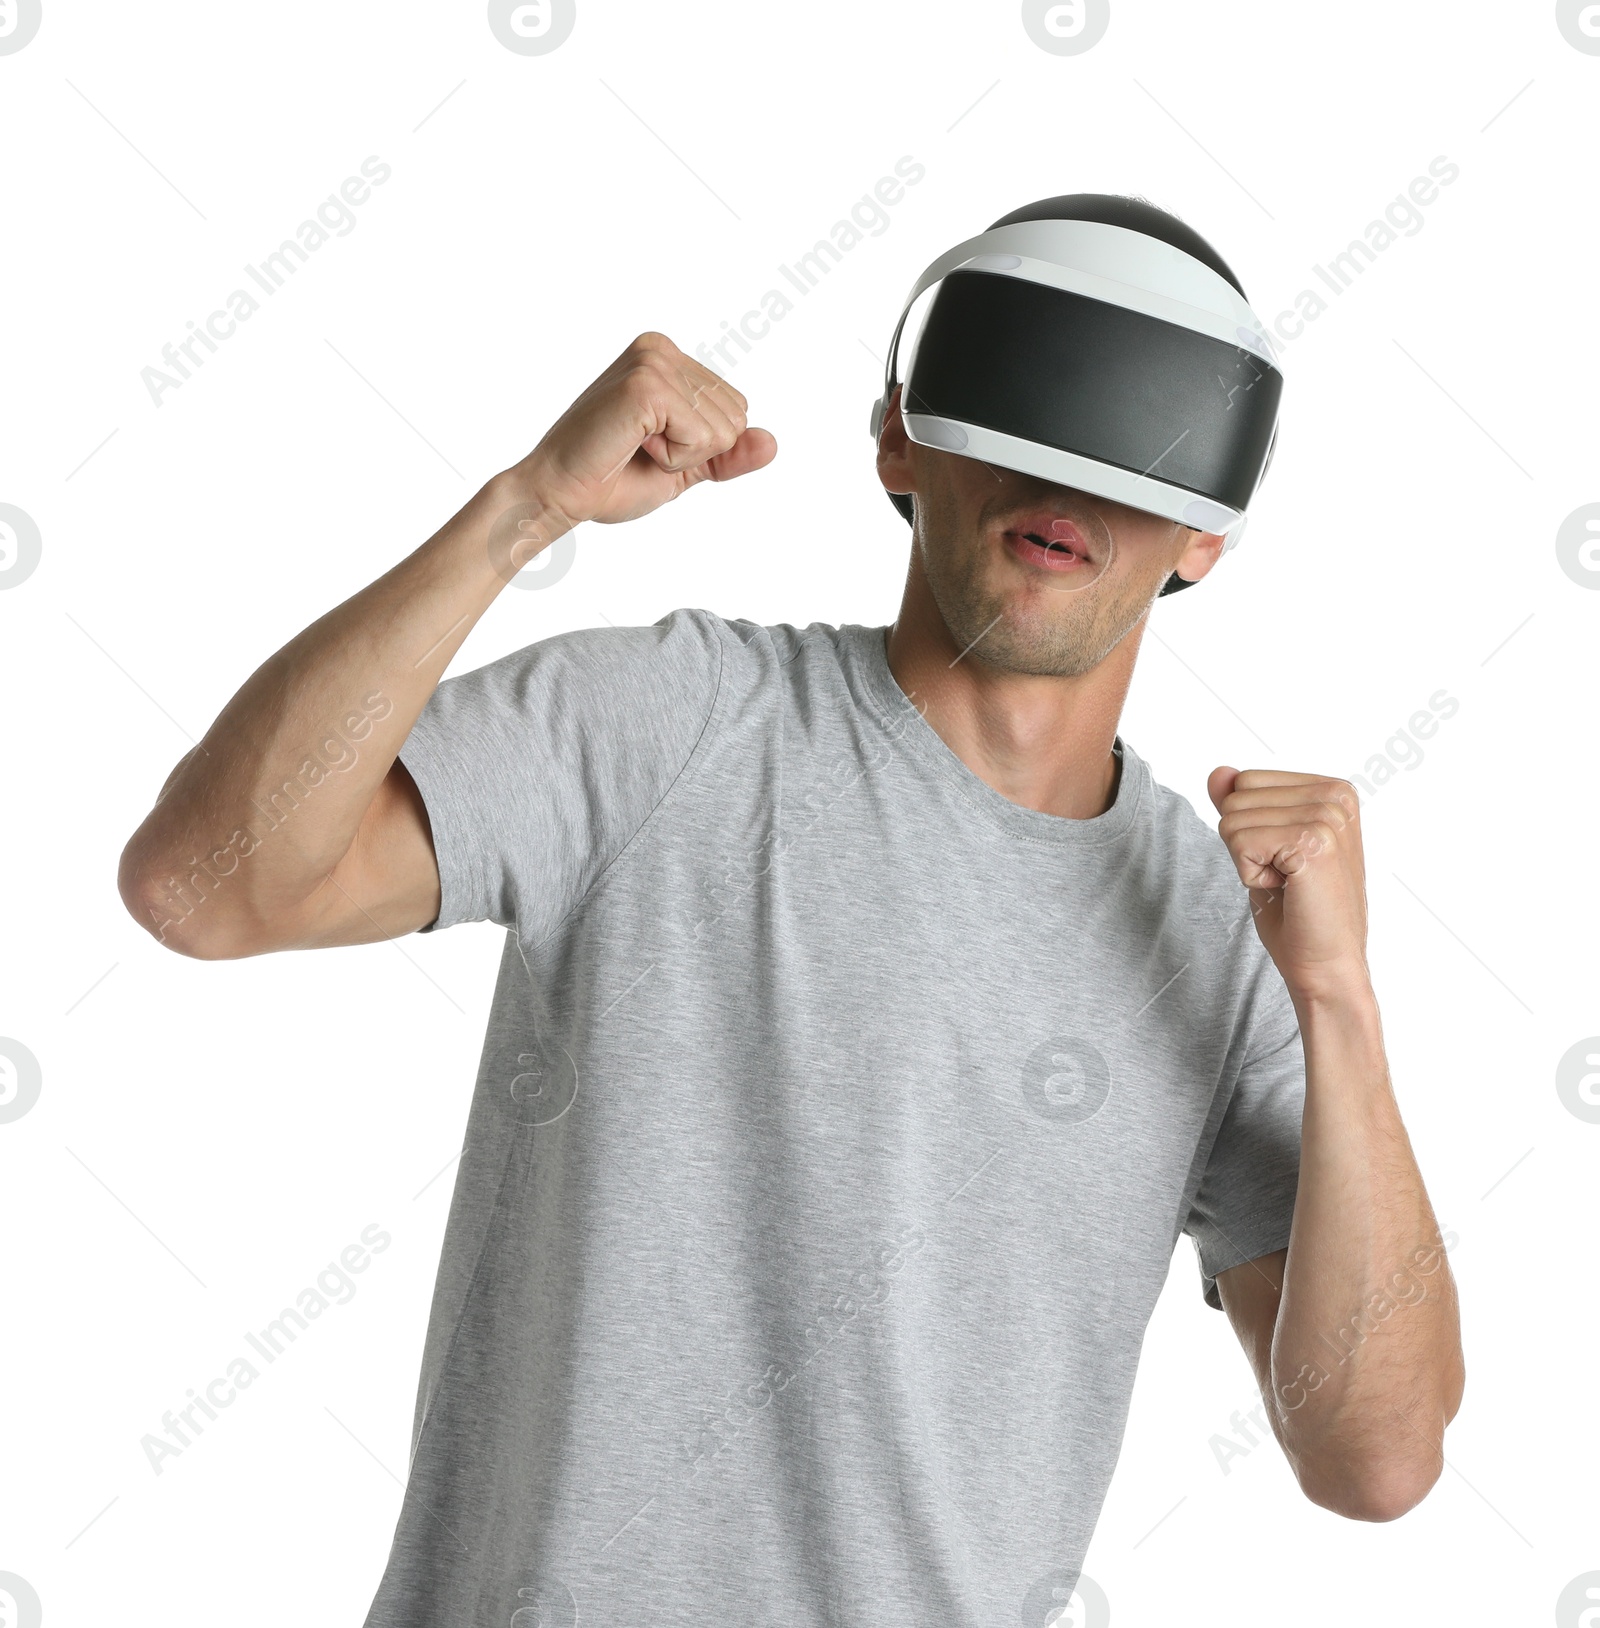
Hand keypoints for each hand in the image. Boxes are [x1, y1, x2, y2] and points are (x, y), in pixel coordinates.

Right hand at [508, 331, 776, 530]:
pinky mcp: (647, 385)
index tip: (650, 444)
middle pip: (736, 417)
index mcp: (668, 357)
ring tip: (633, 445)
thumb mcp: (686, 468)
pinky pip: (702, 438)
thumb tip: (772, 443)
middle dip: (696, 451)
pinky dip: (673, 458)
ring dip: (681, 456)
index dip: (702, 448)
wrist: (562, 493)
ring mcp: (653, 362)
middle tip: (641, 448)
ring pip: (723, 430)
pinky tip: (632, 445)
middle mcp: (661, 349)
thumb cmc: (612, 477)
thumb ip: (729, 455)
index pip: (736, 410)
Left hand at [1207, 767, 1370, 1002]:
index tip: (1285, 861)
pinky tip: (1287, 890)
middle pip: (1235, 797)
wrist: (1325, 965)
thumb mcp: (1262, 847)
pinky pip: (1238, 843)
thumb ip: (1242, 806)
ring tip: (1288, 884)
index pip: (1245, 781)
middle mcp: (1336, 795)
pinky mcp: (1313, 842)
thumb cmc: (1297, 912)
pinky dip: (1249, 875)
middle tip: (1285, 877)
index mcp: (1332, 789)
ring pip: (1231, 820)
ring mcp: (1327, 817)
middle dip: (1244, 843)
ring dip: (1247, 861)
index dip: (1249, 828)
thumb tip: (1217, 772)